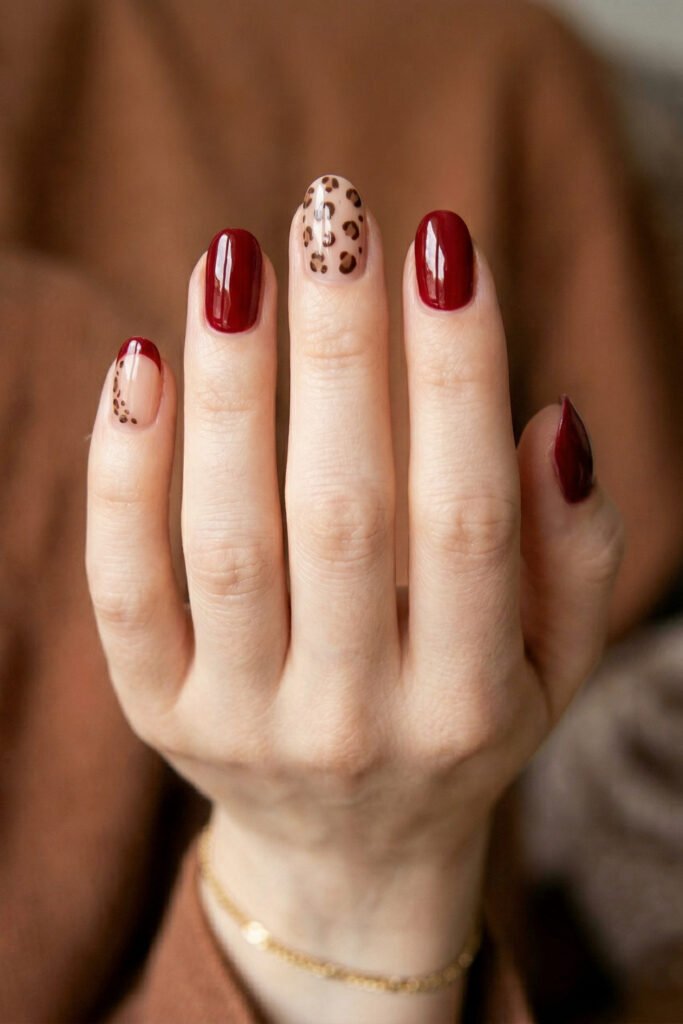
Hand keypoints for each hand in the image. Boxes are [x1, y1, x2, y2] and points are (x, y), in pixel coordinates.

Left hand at [86, 178, 622, 1023]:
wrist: (349, 846)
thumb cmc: (461, 720)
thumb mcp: (553, 660)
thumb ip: (574, 552)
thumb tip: (549, 422)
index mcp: (471, 699)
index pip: (468, 516)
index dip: (456, 373)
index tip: (441, 244)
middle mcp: (357, 719)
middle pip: (344, 511)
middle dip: (340, 351)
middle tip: (333, 213)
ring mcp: (243, 722)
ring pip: (228, 535)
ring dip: (228, 389)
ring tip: (233, 261)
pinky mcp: (156, 712)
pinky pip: (126, 585)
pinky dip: (125, 474)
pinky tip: (141, 366)